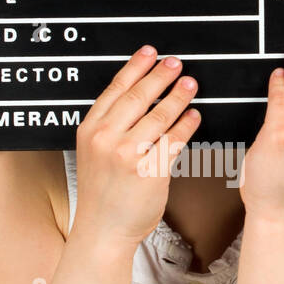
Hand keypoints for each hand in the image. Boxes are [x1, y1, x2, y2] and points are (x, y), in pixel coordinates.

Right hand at [73, 46, 199, 243]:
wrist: (103, 231)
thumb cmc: (102, 195)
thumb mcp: (94, 154)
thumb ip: (110, 127)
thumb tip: (140, 98)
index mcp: (90, 130)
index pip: (116, 89)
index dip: (136, 67)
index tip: (150, 53)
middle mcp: (106, 139)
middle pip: (139, 97)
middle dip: (161, 76)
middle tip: (176, 64)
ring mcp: (127, 155)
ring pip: (159, 115)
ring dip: (178, 96)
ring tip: (190, 85)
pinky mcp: (149, 171)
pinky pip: (174, 140)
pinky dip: (186, 125)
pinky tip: (194, 116)